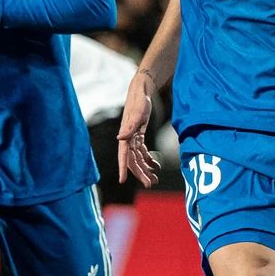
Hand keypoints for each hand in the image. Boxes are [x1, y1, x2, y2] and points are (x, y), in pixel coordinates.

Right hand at [117, 70, 159, 185]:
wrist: (141, 91)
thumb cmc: (138, 101)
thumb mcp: (136, 113)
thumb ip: (129, 127)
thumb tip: (119, 139)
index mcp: (125, 136)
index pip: (123, 155)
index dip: (123, 168)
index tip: (122, 181)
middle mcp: (127, 139)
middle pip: (133, 160)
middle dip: (140, 173)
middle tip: (150, 184)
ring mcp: (133, 138)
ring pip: (138, 158)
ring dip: (145, 169)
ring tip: (154, 179)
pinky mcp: (139, 135)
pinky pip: (143, 151)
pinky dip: (149, 159)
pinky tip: (155, 166)